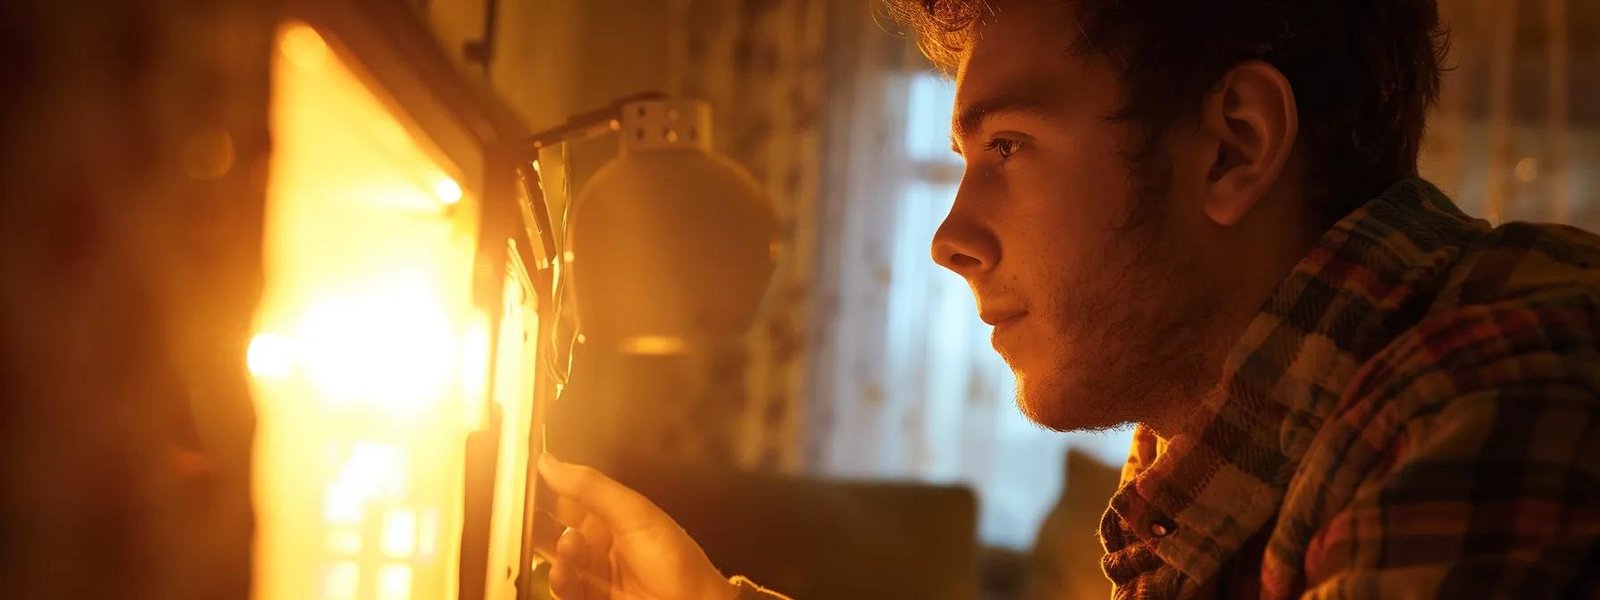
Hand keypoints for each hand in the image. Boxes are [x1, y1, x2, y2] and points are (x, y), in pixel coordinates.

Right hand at [537, 454, 736, 599]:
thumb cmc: (677, 563)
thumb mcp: (634, 514)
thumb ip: (591, 487)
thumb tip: (553, 463)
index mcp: (615, 514)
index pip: (572, 494)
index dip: (549, 485)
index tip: (525, 478)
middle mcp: (603, 541)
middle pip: (558, 527)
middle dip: (542, 521)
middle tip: (528, 515)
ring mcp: (596, 571)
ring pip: (558, 558)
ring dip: (558, 551)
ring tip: (568, 546)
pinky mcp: (590, 597)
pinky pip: (563, 586)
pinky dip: (559, 578)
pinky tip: (564, 572)